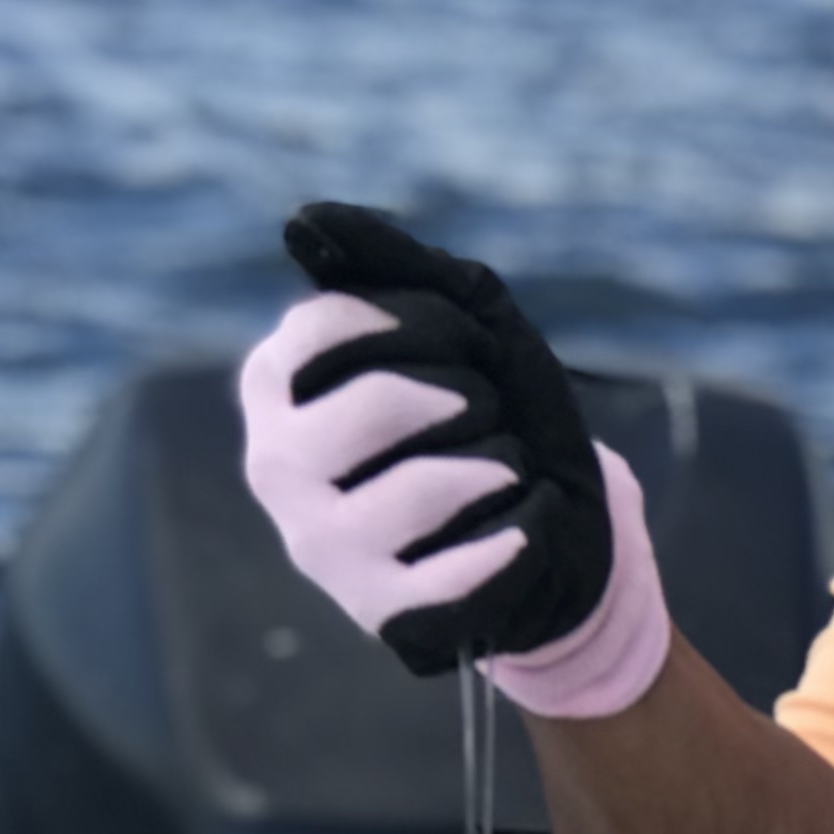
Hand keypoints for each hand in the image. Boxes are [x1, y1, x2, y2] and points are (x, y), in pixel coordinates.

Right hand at [238, 202, 612, 677]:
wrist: (559, 523)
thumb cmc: (494, 411)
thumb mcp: (457, 319)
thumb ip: (385, 266)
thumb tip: (302, 223)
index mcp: (274, 389)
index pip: (328, 326)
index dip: (426, 324)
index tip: (465, 343)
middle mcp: (275, 467)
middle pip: (377, 405)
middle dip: (468, 398)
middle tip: (489, 412)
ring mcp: (319, 545)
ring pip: (424, 487)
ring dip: (499, 465)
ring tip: (505, 472)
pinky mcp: (378, 610)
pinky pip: (458, 568)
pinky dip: (518, 533)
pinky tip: (527, 524)